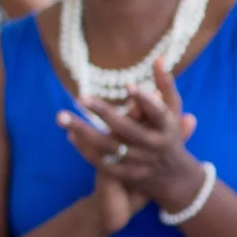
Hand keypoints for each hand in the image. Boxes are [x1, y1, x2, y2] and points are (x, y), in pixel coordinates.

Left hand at [59, 63, 204, 228]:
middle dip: (104, 113)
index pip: (158, 113)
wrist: (175, 178)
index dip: (146, 100)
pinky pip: (102, 162)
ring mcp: (139, 163)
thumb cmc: (171, 135)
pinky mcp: (126, 175)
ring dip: (84, 132)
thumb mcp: (174, 111)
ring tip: (61, 116)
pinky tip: (70, 135)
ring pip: (109, 147)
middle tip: (81, 97)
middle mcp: (154, 146)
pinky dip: (85, 149)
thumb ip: (166, 86)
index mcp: (168, 129)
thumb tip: (157, 58)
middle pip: (128, 130)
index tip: (129, 85)